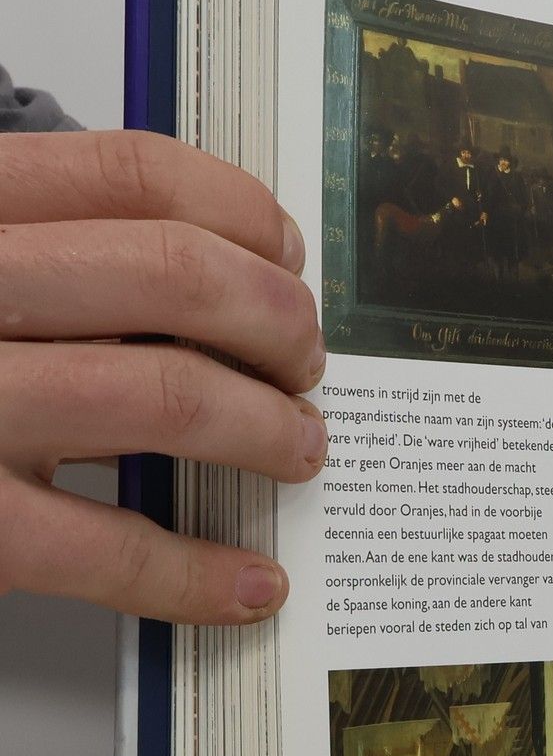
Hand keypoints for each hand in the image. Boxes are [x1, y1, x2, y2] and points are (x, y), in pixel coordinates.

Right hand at [0, 130, 324, 623]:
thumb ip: (46, 249)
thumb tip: (222, 277)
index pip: (132, 173)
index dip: (243, 214)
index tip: (286, 257)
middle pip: (177, 275)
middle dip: (278, 325)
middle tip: (304, 363)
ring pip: (165, 396)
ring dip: (267, 429)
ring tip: (296, 448)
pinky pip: (105, 548)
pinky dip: (197, 572)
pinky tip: (244, 582)